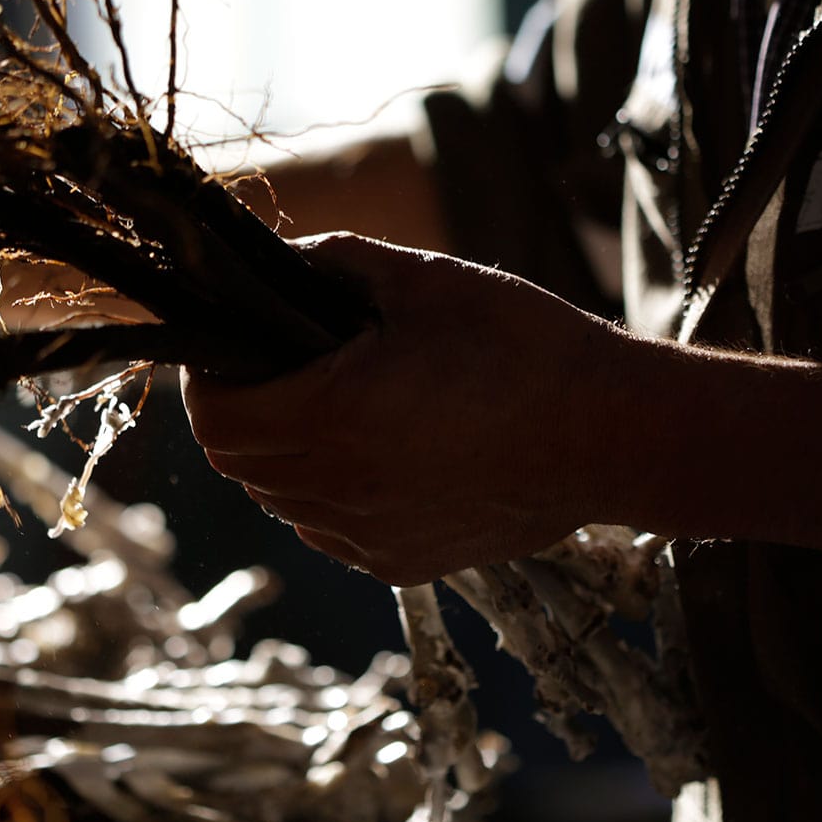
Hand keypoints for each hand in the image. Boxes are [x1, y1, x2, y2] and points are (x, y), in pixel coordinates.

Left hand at [180, 232, 630, 585]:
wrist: (613, 435)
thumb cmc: (524, 348)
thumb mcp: (425, 282)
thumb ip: (335, 263)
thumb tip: (279, 258)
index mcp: (334, 417)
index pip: (214, 418)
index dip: (208, 378)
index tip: (236, 348)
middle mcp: (338, 491)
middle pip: (236, 462)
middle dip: (239, 411)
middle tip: (281, 369)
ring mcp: (367, 536)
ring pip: (277, 499)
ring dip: (279, 453)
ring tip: (332, 407)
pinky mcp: (399, 562)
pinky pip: (325, 528)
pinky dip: (323, 491)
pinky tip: (375, 452)